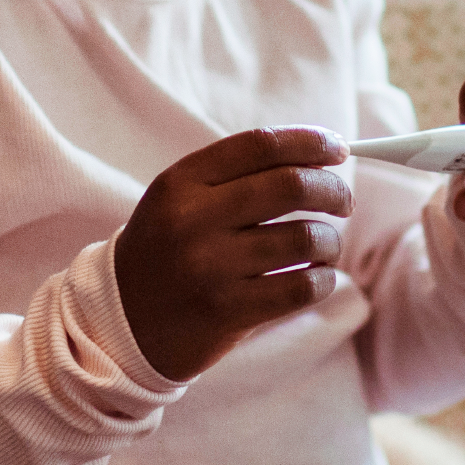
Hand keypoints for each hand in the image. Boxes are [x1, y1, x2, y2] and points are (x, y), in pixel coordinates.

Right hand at [115, 127, 354, 381]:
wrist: (120, 322)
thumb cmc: (167, 252)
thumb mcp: (181, 201)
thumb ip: (239, 176)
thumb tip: (321, 156)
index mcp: (181, 182)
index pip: (260, 145)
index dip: (309, 142)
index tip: (338, 149)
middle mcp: (192, 220)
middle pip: (291, 186)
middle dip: (333, 189)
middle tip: (343, 202)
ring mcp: (209, 268)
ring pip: (305, 238)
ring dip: (331, 240)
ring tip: (326, 246)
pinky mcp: (227, 312)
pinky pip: (302, 287)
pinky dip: (323, 279)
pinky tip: (317, 277)